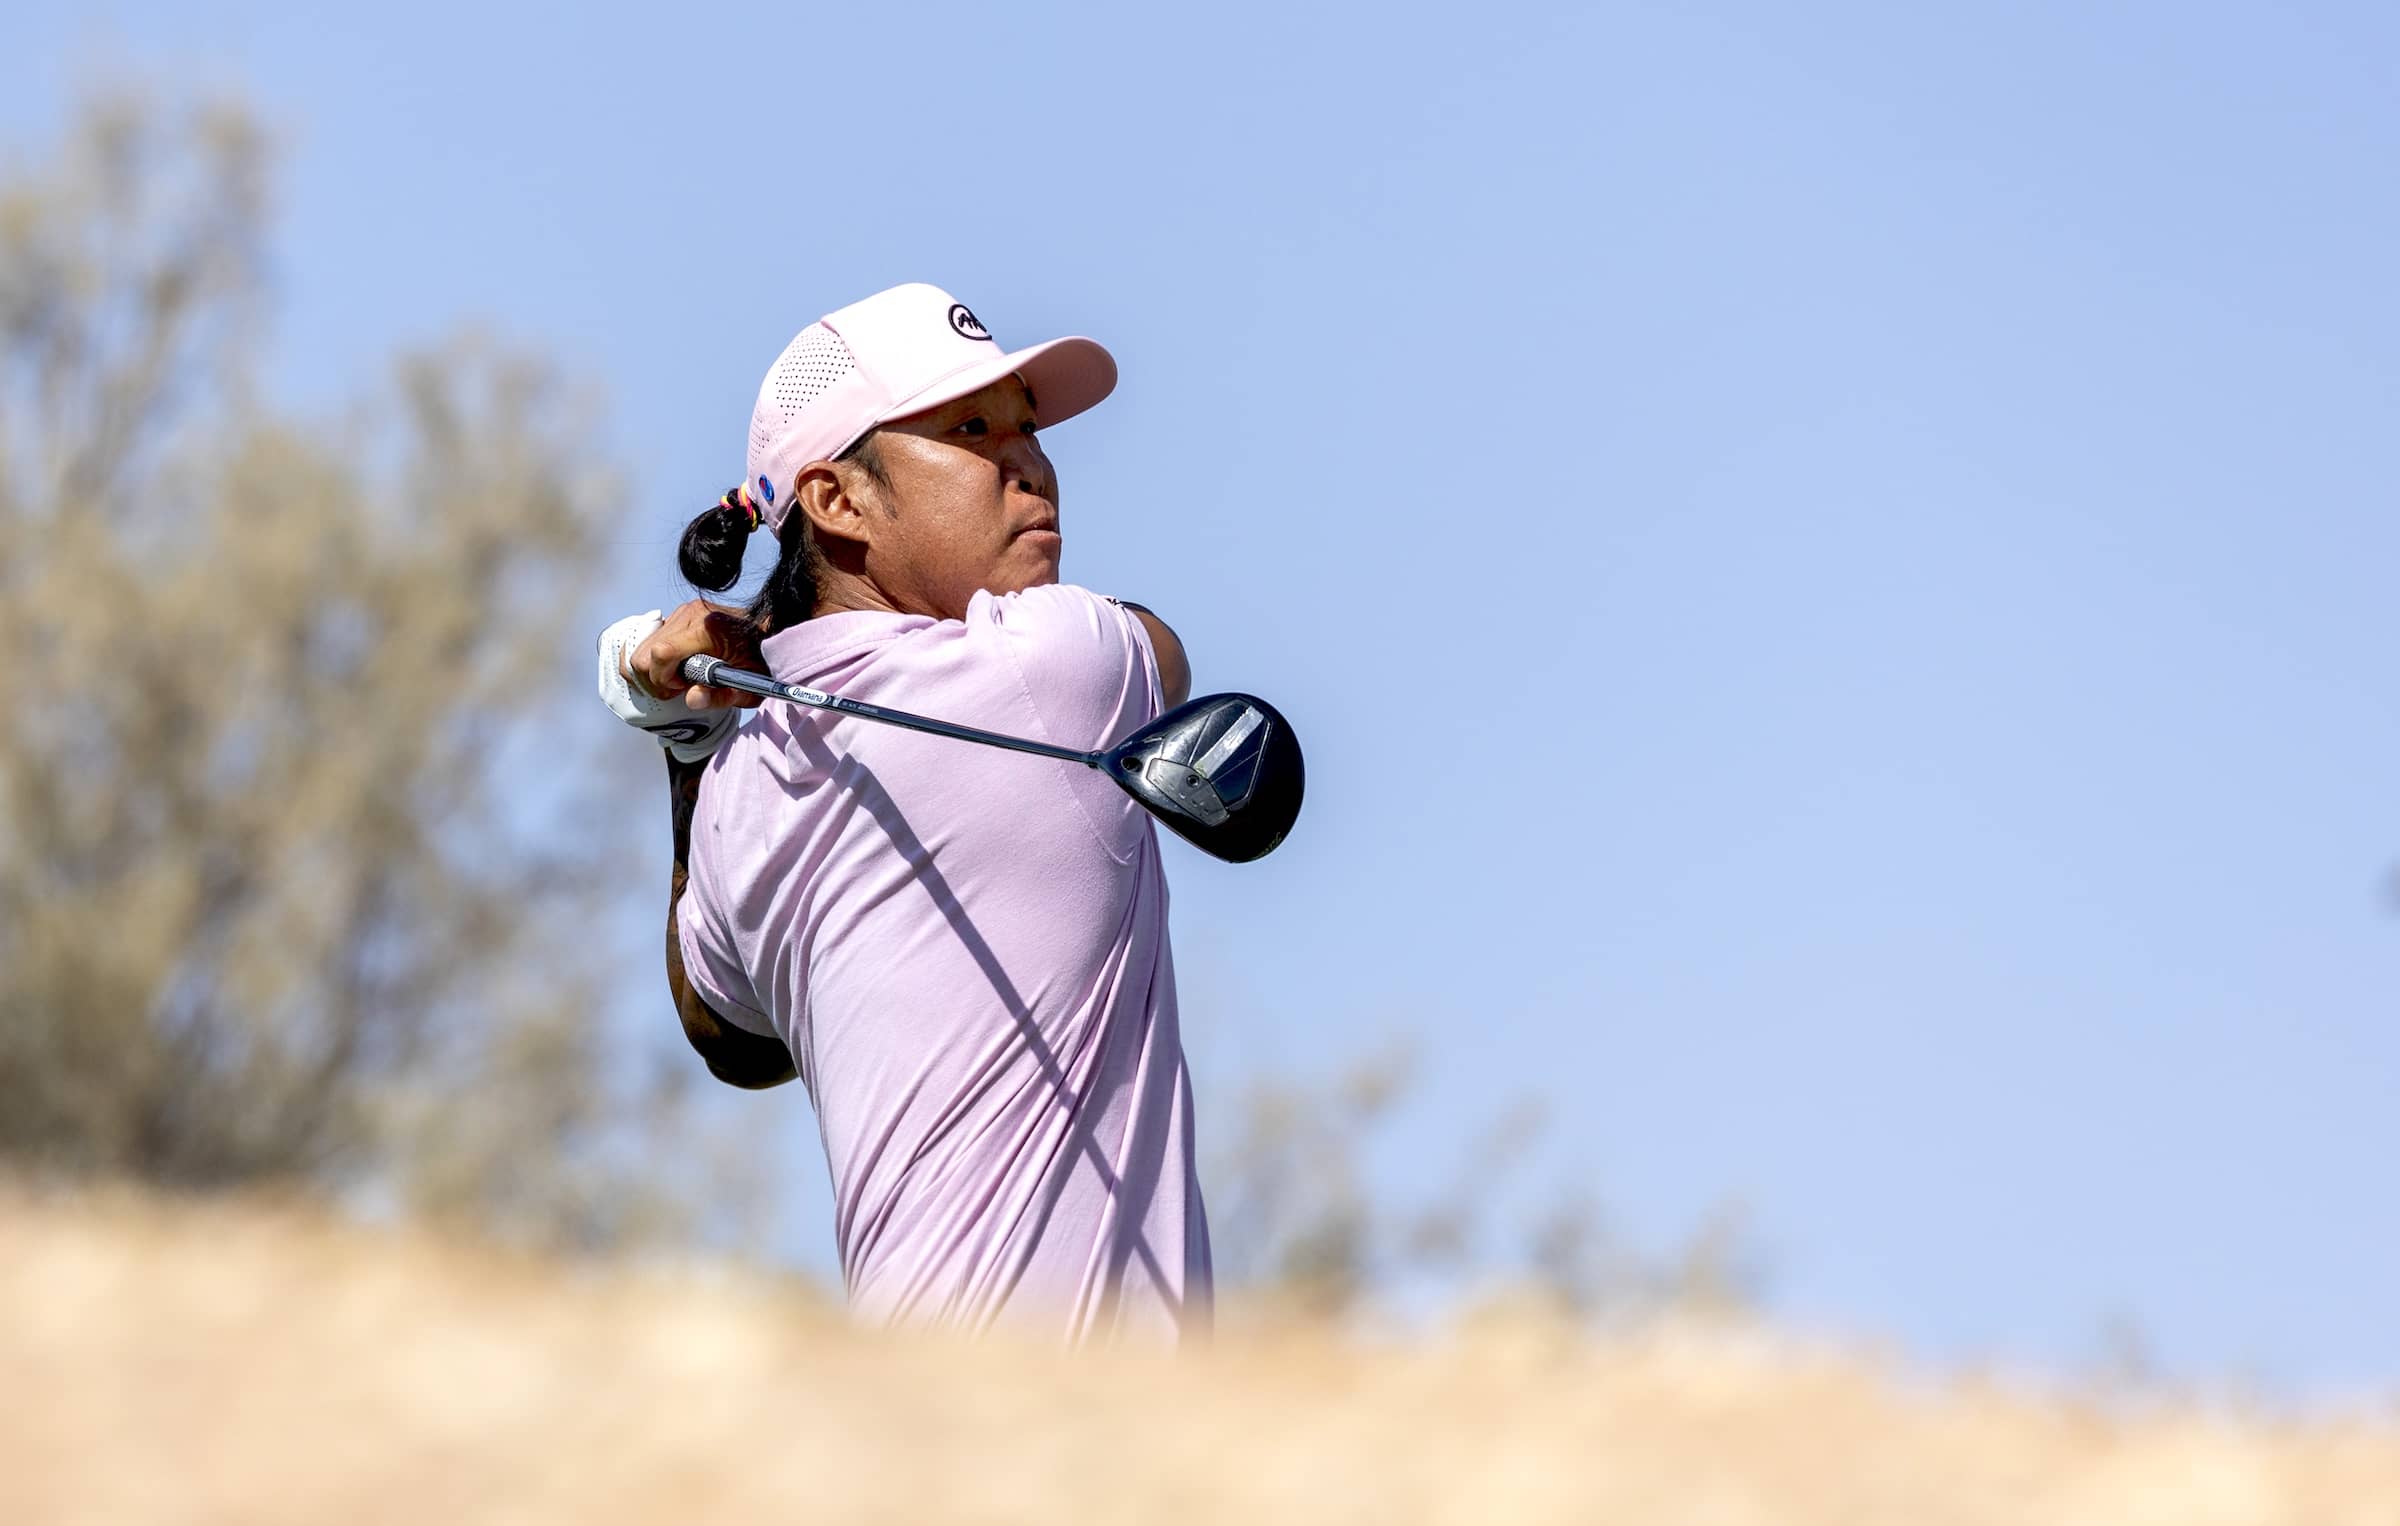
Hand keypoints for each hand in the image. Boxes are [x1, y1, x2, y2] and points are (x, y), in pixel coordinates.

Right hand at [625, 600, 765, 711]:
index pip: (661, 654)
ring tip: (683, 677)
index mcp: (708, 629)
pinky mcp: (679, 614)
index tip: (684, 688)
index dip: (665, 680)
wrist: (773, 631)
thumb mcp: (749, 686)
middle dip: (657, 679)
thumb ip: (721, 696)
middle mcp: (690, 614)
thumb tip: (691, 699)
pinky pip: (650, 640)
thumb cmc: (763, 660)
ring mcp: (683, 611)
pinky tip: (680, 665)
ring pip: (642, 648)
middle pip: (644, 654)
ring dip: (656, 670)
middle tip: (683, 686)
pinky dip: (657, 660)